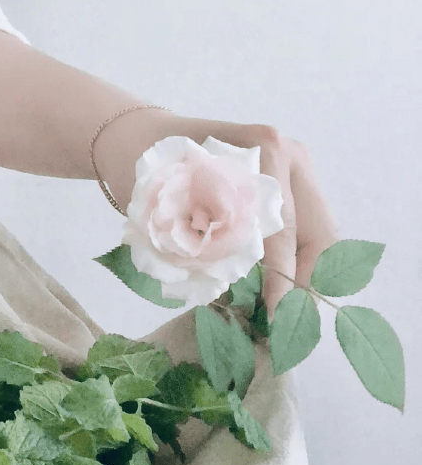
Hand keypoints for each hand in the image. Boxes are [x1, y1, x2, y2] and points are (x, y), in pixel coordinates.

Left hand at [91, 113, 339, 318]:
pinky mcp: (292, 183)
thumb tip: (237, 299)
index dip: (282, 281)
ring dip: (307, 276)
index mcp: (261, 153)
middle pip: (320, 233)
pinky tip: (283, 292)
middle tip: (288, 324)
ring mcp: (294, 167)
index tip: (273, 318)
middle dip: (308, 284)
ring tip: (287, 314)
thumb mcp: (169, 208)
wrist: (141, 140)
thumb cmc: (148, 172)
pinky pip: (308, 230)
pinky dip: (299, 263)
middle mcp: (288, 156)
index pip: (284, 231)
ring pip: (321, 234)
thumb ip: (204, 247)